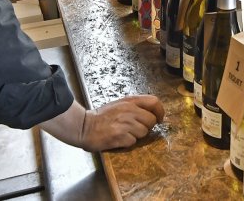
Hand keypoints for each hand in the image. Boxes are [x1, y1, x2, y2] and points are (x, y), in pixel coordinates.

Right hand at [42, 95, 163, 151]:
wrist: (84, 126)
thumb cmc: (102, 116)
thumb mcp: (119, 104)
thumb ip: (135, 106)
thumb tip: (153, 113)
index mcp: (130, 101)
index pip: (154, 102)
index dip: (160, 112)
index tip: (159, 119)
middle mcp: (129, 110)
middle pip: (151, 120)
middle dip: (147, 127)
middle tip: (136, 129)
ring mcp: (125, 123)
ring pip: (143, 132)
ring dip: (136, 136)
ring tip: (124, 133)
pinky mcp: (120, 136)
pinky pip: (133, 142)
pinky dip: (127, 143)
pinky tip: (118, 139)